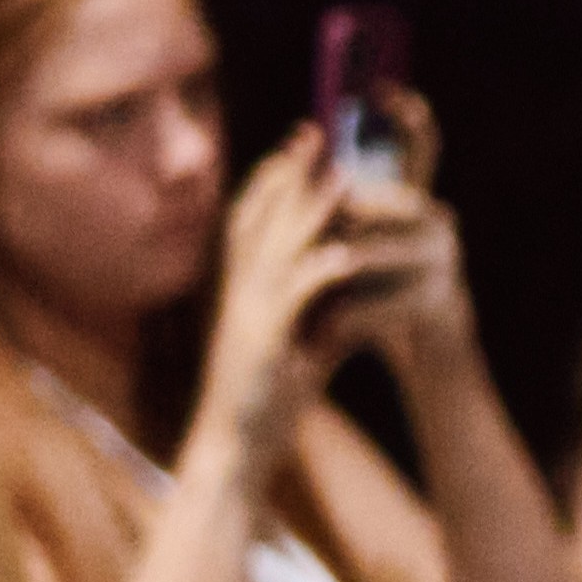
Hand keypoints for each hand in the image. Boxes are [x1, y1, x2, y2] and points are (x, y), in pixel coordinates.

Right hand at [198, 136, 471, 459]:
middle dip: (289, 174)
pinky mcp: (263, 345)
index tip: (299, 144)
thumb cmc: (263, 396)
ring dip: (310, 211)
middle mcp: (235, 295)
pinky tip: (345, 255)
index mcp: (238, 290)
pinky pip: (292, 301)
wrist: (236, 448)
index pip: (248, 219)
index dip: (271, 178)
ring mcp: (246, 317)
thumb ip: (311, 300)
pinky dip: (318, 274)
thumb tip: (344, 266)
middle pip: (259, 219)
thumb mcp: (289, 337)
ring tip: (342, 176)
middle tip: (316, 133)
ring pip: (277, 250)